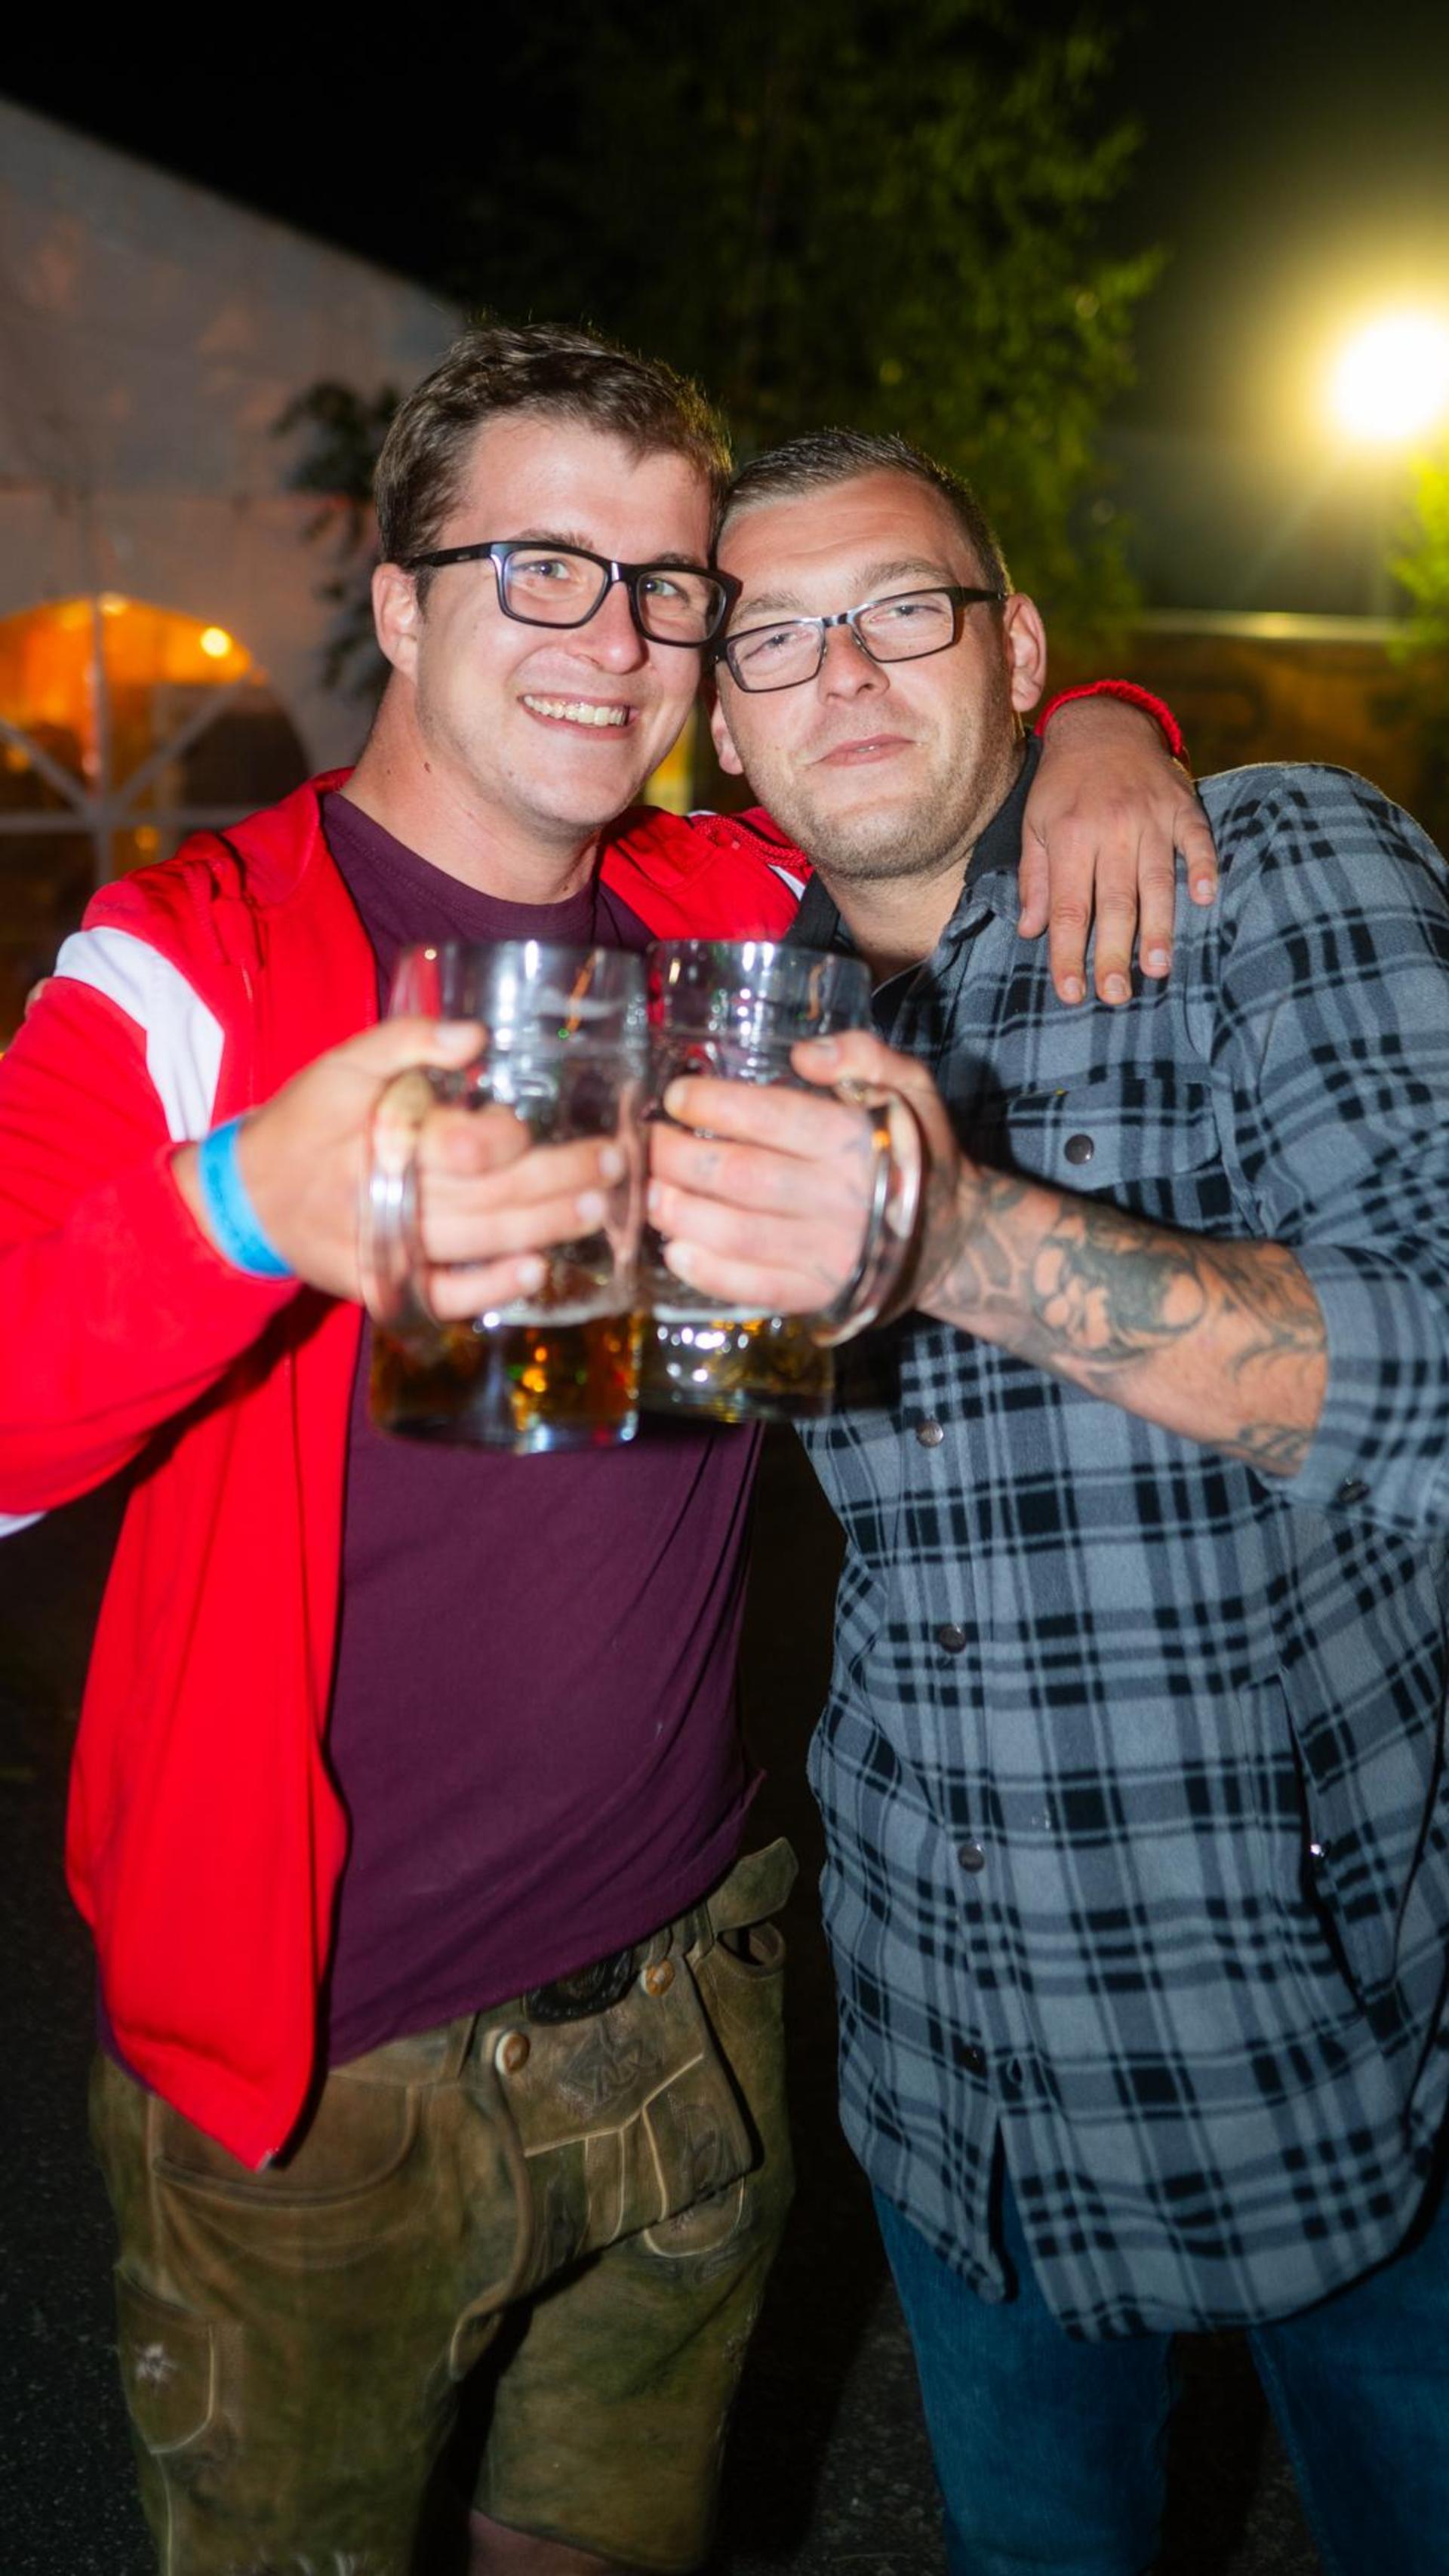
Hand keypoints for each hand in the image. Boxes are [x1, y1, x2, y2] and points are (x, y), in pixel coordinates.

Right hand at [176, 1019, 629, 1315]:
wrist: (247, 1198)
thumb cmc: (305, 1121)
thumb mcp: (342, 1064)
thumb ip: (405, 1040)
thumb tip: (474, 1036)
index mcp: (383, 1139)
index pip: (465, 1145)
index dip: (511, 1139)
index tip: (549, 1127)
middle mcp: (392, 1199)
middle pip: (492, 1195)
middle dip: (562, 1180)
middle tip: (615, 1163)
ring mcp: (391, 1249)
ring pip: (482, 1242)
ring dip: (547, 1228)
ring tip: (599, 1209)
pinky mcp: (385, 1286)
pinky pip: (446, 1296)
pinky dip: (491, 1288)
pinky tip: (535, 1271)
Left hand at [647, 1034, 952, 1320]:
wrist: (951, 1234)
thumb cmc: (915, 1149)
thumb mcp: (911, 1087)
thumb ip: (864, 1055)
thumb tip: (804, 1054)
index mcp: (858, 1141)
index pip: (774, 1117)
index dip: (715, 1105)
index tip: (675, 1097)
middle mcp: (842, 1199)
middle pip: (742, 1176)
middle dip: (680, 1157)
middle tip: (648, 1142)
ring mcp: (829, 1253)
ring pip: (738, 1234)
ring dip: (681, 1213)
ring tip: (650, 1193)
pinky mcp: (818, 1294)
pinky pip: (755, 1288)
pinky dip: (708, 1273)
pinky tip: (676, 1250)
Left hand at [1018, 698, 1219, 1005]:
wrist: (1104, 724)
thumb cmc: (1064, 784)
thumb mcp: (1035, 823)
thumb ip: (1034, 878)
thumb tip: (1029, 931)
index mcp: (1069, 836)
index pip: (1067, 908)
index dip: (1068, 953)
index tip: (1071, 992)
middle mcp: (1111, 829)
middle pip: (1113, 902)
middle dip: (1113, 951)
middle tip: (1116, 993)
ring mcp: (1151, 817)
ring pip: (1156, 880)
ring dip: (1158, 925)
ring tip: (1158, 967)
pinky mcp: (1183, 806)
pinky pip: (1198, 840)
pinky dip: (1204, 867)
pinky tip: (1205, 898)